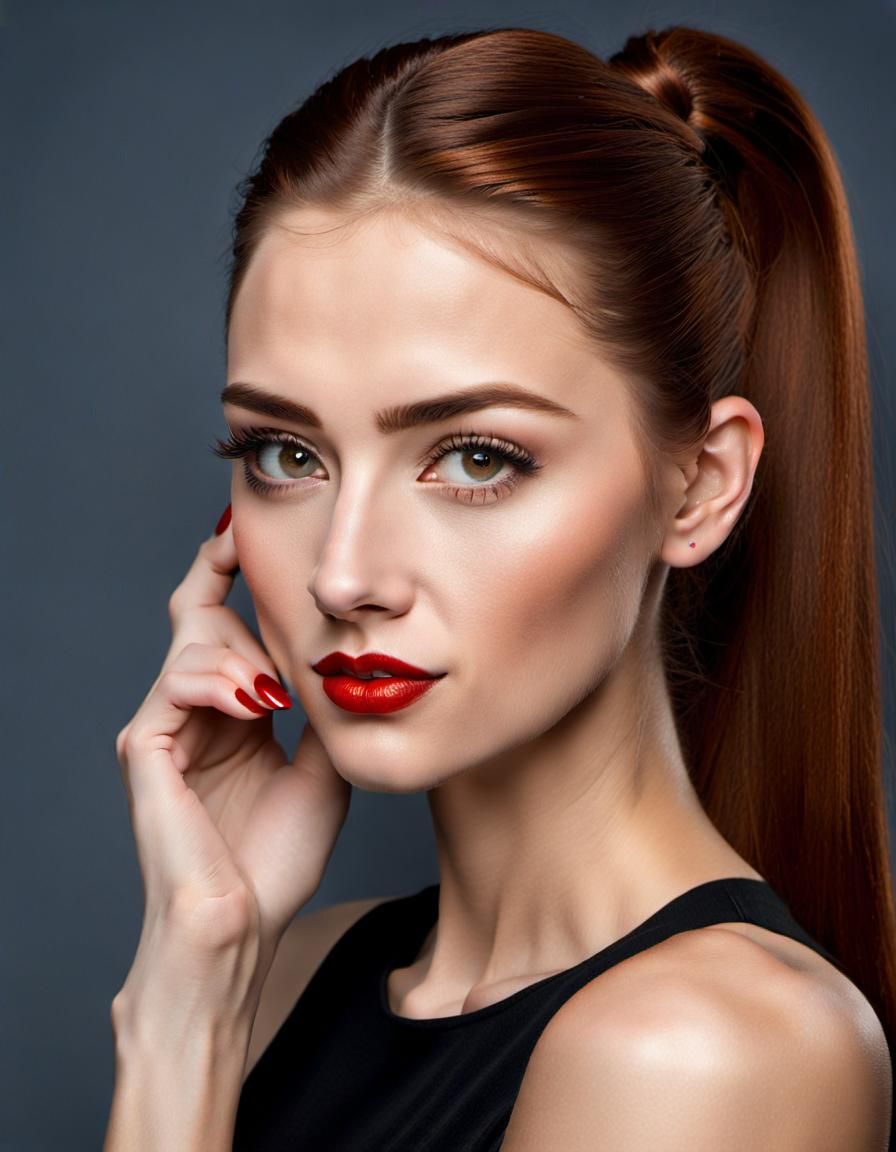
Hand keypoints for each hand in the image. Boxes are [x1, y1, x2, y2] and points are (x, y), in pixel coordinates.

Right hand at [113, 506, 350, 1004]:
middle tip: (269, 578)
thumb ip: (321, 711)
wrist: (243, 927)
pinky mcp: (144, 747)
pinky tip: (259, 703)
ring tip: (277, 696)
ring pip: (194, 640)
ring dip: (244, 651)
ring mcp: (164, 727)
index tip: (260, 535)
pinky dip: (221, 679)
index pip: (223, 622)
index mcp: (230, 714)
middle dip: (240, 591)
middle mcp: (193, 712)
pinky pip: (177, 680)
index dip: (236, 574)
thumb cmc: (277, 861)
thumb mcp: (324, 768)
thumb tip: (341, 657)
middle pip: (203, 615)